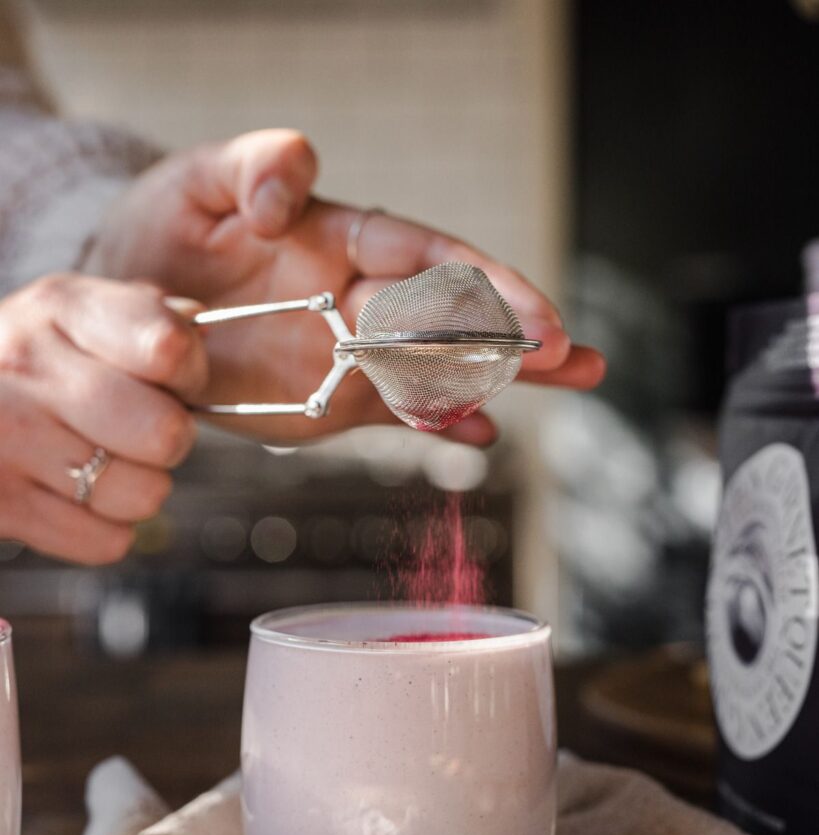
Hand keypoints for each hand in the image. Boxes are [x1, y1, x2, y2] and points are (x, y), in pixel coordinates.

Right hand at [0, 275, 204, 563]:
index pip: (169, 349)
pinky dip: (104, 530)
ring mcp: (8, 437)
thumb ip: (148, 317)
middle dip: (172, 438)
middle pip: (165, 434)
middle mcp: (28, 366)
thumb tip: (202, 327)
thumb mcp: (78, 315)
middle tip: (145, 432)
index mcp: (62, 308)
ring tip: (105, 464)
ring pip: (143, 494)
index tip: (175, 378)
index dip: (190, 372)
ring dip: (140, 488)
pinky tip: (77, 498)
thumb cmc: (33, 362)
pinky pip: (106, 542)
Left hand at [84, 130, 604, 445]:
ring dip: (505, 376)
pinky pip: (396, 413)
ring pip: (442, 364)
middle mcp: (363, 296)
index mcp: (345, 237)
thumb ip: (251, 169)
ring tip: (573, 377)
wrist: (132, 308)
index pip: (430, 258)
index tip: (532, 312)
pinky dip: (439, 423)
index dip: (484, 284)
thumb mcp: (197, 183)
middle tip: (572, 355)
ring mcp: (354, 354)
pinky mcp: (333, 403)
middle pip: (453, 315)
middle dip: (514, 334)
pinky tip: (483, 434)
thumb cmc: (166, 232)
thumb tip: (284, 204)